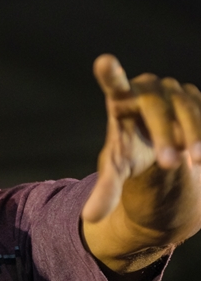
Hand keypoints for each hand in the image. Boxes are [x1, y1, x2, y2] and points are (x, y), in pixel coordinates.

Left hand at [82, 54, 200, 222]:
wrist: (163, 147)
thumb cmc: (133, 154)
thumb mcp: (118, 171)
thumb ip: (106, 190)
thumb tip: (90, 218)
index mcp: (121, 102)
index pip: (114, 84)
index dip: (111, 74)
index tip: (104, 62)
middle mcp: (148, 89)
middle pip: (157, 104)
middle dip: (165, 134)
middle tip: (170, 164)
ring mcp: (176, 91)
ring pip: (189, 105)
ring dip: (196, 132)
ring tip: (198, 161)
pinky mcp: (198, 100)